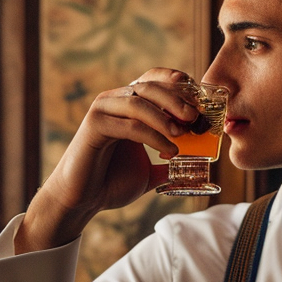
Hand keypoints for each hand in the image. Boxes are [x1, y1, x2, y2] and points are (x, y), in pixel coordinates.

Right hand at [16, 68, 200, 251]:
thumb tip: (193, 166)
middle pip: (148, 86)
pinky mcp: (94, 126)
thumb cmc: (111, 183)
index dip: (175, 82)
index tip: (198, 97)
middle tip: (194, 117)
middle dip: (176, 98)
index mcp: (128, 106)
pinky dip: (153, 136)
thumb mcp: (148, 171)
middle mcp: (114, 102)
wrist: (82, 201)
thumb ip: (167, 163)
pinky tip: (169, 150)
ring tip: (182, 134)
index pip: (153, 80)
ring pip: (138, 101)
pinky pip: (129, 125)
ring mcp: (102, 111)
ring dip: (164, 116)